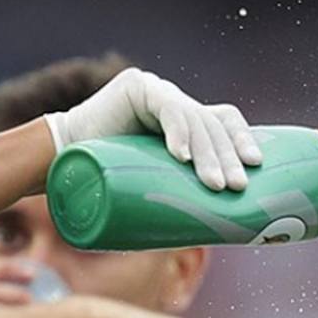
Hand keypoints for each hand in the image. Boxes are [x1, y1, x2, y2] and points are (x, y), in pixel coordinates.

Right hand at [43, 67, 261, 191]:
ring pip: (195, 119)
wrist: (61, 164)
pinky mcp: (137, 87)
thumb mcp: (159, 188)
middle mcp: (176, 103)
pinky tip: (181, 156)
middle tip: (236, 187)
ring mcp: (158, 92)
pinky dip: (178, 132)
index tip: (255, 166)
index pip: (224, 121)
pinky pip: (167, 108)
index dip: (242, 139)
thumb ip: (187, 195)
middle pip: (214, 124)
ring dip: (208, 153)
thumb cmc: (111, 184)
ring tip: (213, 184)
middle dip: (228, 157)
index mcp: (187, 123)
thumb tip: (230, 231)